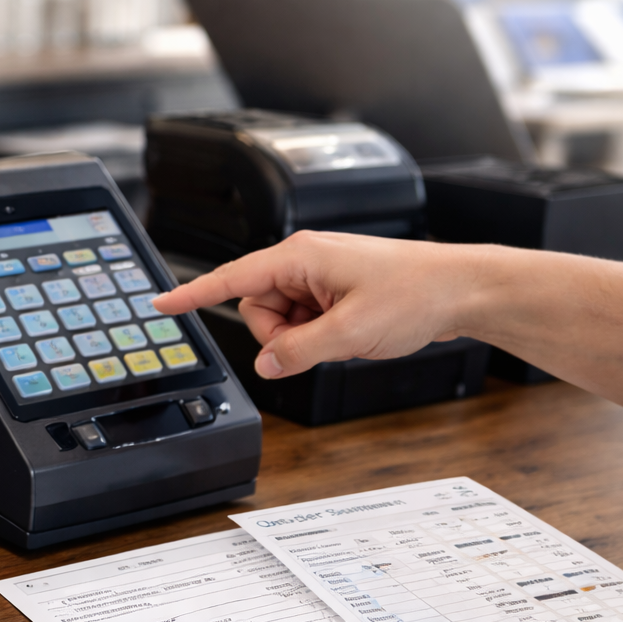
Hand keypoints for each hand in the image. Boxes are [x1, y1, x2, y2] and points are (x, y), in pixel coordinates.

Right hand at [150, 231, 478, 378]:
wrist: (463, 290)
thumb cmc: (416, 294)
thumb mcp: (349, 333)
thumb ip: (297, 351)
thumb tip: (265, 365)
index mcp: (300, 257)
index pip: (230, 278)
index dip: (192, 293)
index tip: (160, 303)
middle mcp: (305, 261)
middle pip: (257, 307)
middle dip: (278, 334)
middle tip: (319, 341)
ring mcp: (321, 277)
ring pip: (281, 319)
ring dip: (302, 337)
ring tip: (343, 336)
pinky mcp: (335, 292)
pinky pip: (305, 321)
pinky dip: (319, 335)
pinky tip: (350, 334)